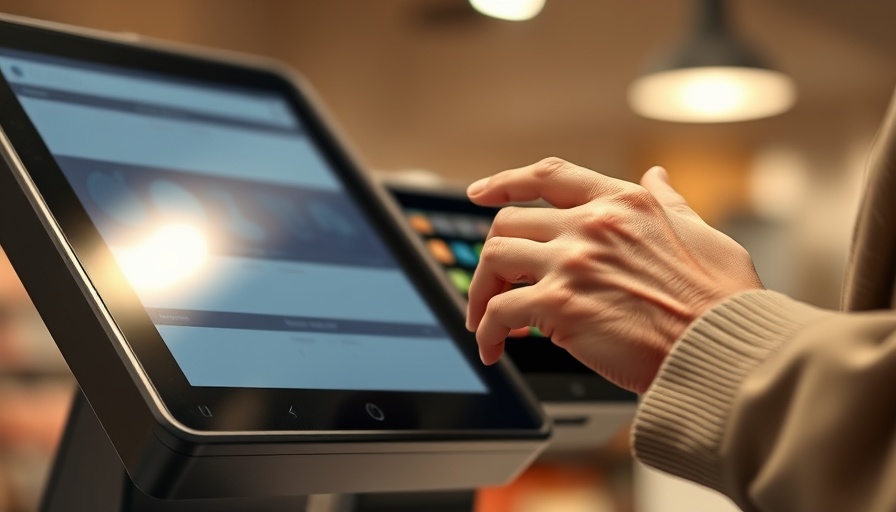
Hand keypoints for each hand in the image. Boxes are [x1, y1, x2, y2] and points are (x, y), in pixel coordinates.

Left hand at [465, 158, 762, 392]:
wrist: (722, 348)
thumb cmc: (721, 301)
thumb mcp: (701, 232)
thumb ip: (669, 202)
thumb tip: (657, 176)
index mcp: (624, 203)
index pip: (549, 176)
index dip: (506, 181)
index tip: (481, 193)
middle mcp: (592, 225)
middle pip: (509, 222)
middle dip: (492, 256)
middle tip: (491, 285)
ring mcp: (573, 262)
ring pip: (494, 258)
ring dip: (480, 292)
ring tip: (484, 320)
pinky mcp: (561, 305)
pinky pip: (499, 311)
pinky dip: (486, 331)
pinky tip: (494, 348)